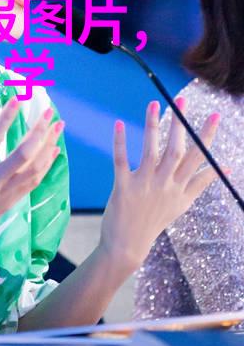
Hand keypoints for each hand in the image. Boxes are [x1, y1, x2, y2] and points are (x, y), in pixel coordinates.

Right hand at [0, 97, 63, 255]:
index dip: (6, 119)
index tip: (17, 100)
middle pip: (23, 155)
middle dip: (39, 132)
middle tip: (49, 111)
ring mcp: (4, 193)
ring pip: (34, 169)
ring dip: (49, 146)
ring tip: (58, 126)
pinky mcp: (10, 202)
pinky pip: (33, 182)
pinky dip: (46, 165)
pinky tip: (54, 151)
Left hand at [99, 98, 221, 271]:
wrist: (128, 245)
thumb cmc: (156, 220)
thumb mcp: (183, 203)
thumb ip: (201, 183)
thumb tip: (225, 166)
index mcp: (181, 189)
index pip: (199, 159)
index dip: (207, 137)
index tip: (216, 116)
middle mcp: (166, 186)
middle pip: (177, 152)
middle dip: (182, 125)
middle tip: (182, 100)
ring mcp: (145, 186)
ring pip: (152, 151)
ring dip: (153, 126)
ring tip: (154, 103)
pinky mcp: (123, 187)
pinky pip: (121, 161)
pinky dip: (120, 142)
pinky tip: (120, 124)